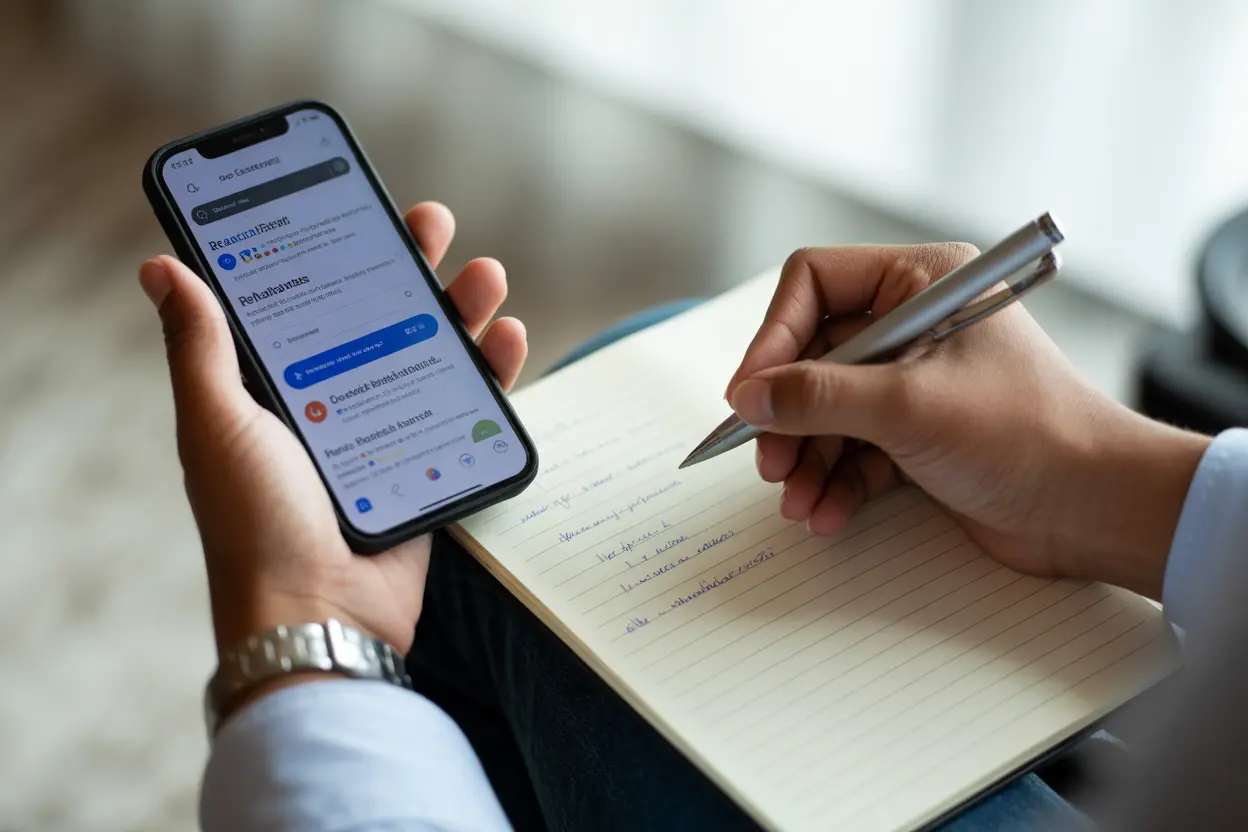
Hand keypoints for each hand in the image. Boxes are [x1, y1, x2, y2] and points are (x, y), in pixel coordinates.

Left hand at [139, 203, 526, 655]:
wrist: (319, 614)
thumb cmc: (256, 523)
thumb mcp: (218, 425)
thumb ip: (201, 347)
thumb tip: (162, 266)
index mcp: (277, 386)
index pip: (313, 299)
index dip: (336, 251)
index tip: (357, 204)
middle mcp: (334, 400)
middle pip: (380, 315)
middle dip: (410, 265)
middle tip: (433, 222)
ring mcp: (386, 431)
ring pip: (431, 353)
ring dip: (461, 308)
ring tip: (485, 272)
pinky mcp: (430, 462)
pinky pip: (467, 406)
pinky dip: (493, 371)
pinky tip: (507, 337)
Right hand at [725, 244, 1209, 598]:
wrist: (1095, 508)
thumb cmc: (1027, 434)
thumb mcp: (906, 407)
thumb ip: (818, 396)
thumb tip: (748, 396)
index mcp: (922, 281)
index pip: (814, 283)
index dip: (773, 337)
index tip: (749, 394)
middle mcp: (914, 322)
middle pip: (814, 355)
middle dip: (788, 414)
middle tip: (767, 460)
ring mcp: (915, 379)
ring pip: (828, 408)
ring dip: (805, 457)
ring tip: (795, 499)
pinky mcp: (918, 432)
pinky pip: (853, 447)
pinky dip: (835, 480)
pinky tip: (826, 512)